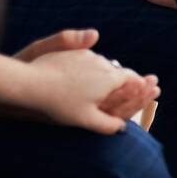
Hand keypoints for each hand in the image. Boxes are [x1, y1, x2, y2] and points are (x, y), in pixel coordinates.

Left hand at [20, 36, 157, 131]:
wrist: (31, 82)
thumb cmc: (60, 103)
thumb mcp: (87, 119)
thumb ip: (108, 124)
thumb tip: (123, 127)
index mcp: (110, 78)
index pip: (132, 79)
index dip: (139, 85)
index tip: (145, 87)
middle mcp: (101, 63)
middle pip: (118, 70)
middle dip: (125, 78)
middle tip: (133, 83)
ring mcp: (85, 54)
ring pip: (102, 63)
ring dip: (106, 72)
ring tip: (105, 81)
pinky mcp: (70, 50)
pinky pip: (86, 57)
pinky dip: (89, 66)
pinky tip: (82, 75)